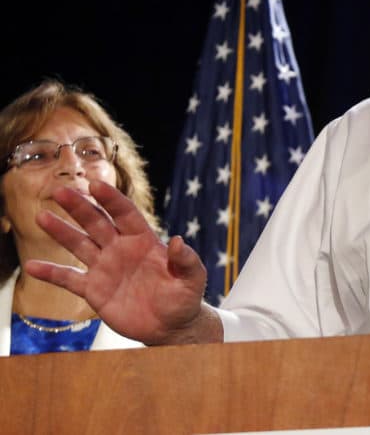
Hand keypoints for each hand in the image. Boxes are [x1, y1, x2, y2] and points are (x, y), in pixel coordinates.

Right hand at [22, 179, 220, 344]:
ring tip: (41, 217)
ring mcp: (105, 268)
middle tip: (60, 191)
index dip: (111, 200)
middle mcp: (121, 249)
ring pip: (79, 245)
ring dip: (60, 232)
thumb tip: (179, 240)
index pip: (125, 214)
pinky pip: (69, 279)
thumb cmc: (184, 299)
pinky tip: (32, 266)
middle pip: (97, 223)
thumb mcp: (193, 279)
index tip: (95, 185)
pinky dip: (51, 273)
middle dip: (79, 207)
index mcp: (144, 241)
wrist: (171, 326)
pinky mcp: (94, 290)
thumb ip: (187, 260)